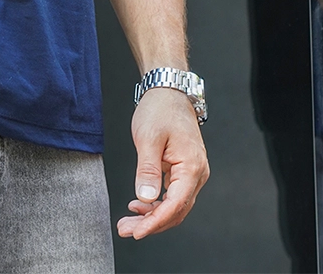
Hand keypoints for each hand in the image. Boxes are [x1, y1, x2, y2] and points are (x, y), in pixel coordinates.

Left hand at [117, 88, 208, 239]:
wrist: (168, 91)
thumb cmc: (160, 110)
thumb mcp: (148, 139)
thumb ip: (147, 170)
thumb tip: (146, 198)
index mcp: (191, 167)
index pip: (175, 205)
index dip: (155, 222)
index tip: (136, 232)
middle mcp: (197, 173)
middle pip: (176, 211)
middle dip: (151, 224)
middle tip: (125, 229)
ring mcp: (193, 173)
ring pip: (175, 206)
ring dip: (152, 216)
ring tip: (128, 220)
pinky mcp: (184, 171)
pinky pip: (173, 195)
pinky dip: (156, 204)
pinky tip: (139, 205)